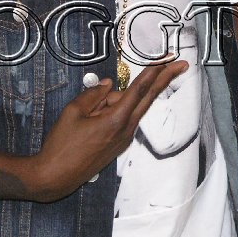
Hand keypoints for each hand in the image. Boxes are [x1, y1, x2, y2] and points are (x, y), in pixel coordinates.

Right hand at [28, 57, 188, 201]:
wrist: (56, 177)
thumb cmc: (61, 145)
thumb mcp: (72, 112)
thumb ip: (93, 94)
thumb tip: (108, 84)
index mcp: (116, 119)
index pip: (140, 89)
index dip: (155, 71)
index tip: (170, 59)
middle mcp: (126, 130)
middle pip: (148, 98)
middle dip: (165, 79)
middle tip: (181, 63)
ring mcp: (124, 139)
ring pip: (130, 108)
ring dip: (117, 100)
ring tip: (86, 114)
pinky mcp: (118, 145)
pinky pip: (122, 120)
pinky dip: (114, 111)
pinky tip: (92, 117)